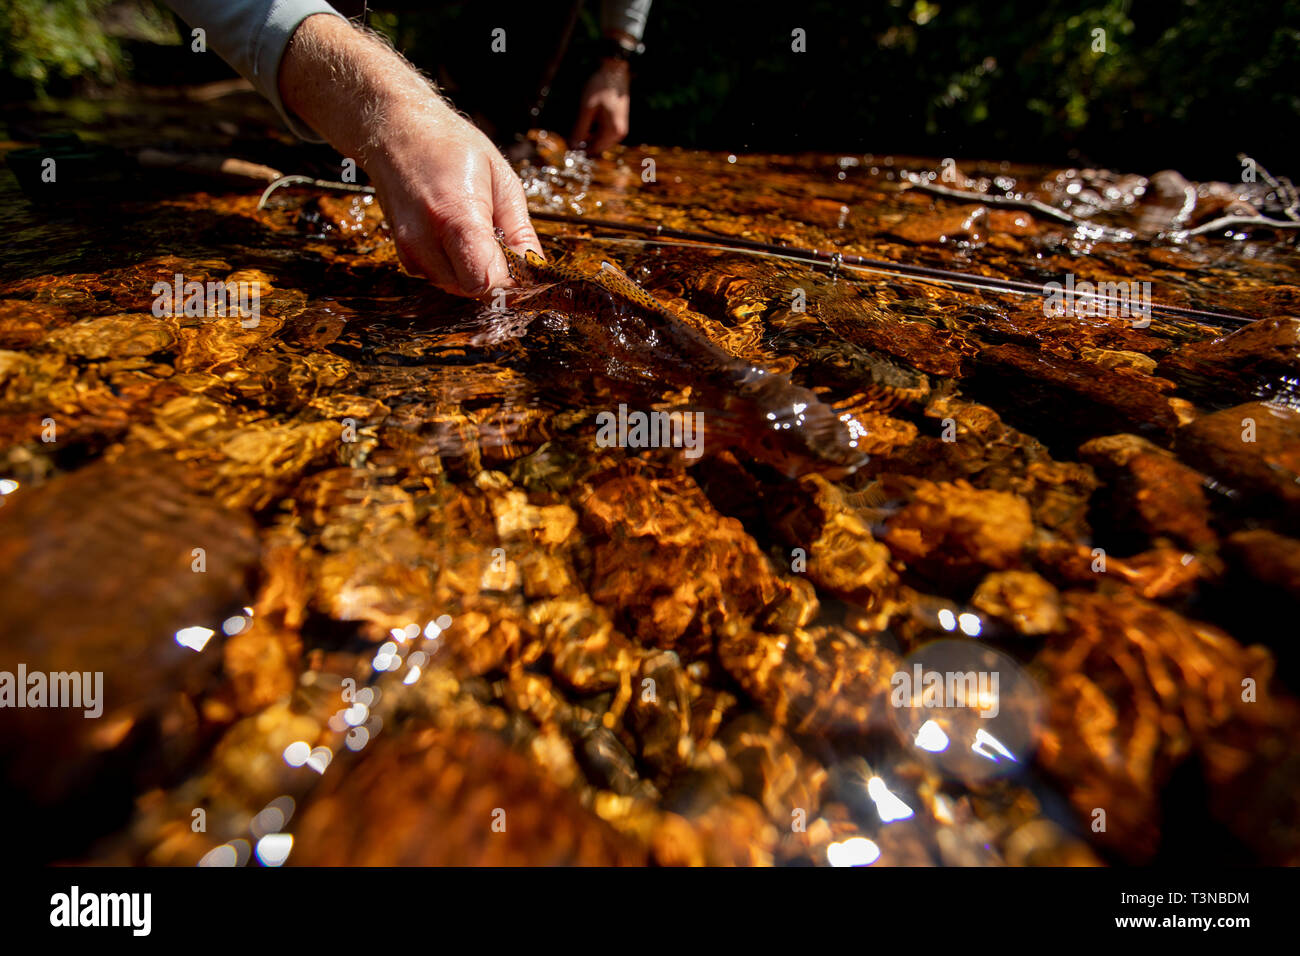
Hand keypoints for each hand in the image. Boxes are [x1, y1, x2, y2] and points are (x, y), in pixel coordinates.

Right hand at [367, 98, 539, 296]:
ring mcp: (410, 251)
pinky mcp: (404, 257)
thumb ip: (520, 233)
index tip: (524, 266)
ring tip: (477, 232)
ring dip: (476, 271)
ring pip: (459, 288)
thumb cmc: (452, 148)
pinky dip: (457, 267)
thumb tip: (535, 272)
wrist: (397, 133)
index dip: (512, 281)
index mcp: (455, 216)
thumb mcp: (501, 181)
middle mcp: (425, 241)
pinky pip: (443, 279)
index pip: (488, 282)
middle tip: (503, 242)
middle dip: (496, 275)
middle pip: (475, 289)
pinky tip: (458, 237)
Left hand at [572, 57, 630, 152]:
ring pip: (601, 141)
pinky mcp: (618, 122)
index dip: (579, 149)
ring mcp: (620, 128)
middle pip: (598, 147)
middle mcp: (619, 134)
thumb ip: (579, 129)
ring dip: (588, 138)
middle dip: (584, 144)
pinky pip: (604, 134)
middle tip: (569, 136)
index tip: (566, 145)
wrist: (615, 71)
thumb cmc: (600, 88)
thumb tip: (572, 146)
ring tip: (576, 129)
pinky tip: (586, 124)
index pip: (593, 149)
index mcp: (612, 132)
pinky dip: (594, 132)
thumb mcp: (586, 109)